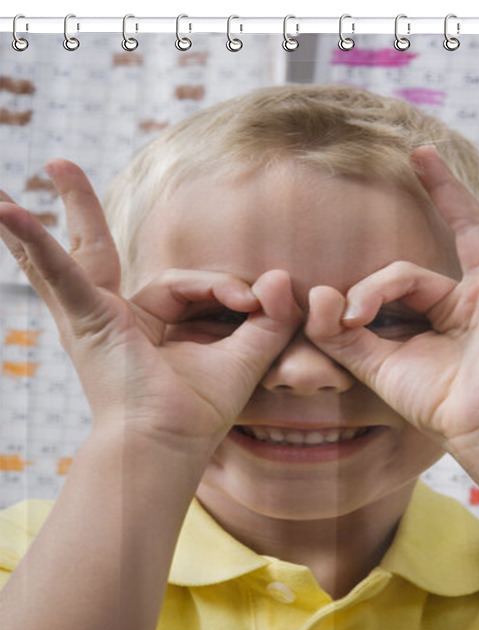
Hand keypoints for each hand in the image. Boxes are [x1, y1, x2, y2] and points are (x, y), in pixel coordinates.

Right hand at [0, 160, 301, 450]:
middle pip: (112, 252)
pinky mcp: (87, 318)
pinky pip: (62, 273)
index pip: (192, 283)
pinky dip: (36, 243)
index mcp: (153, 323)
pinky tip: (5, 208)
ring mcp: (97, 314)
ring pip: (86, 251)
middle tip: (62, 167)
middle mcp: (119, 314)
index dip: (227, 286)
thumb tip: (281, 277)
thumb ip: (270, 317)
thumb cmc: (199, 411)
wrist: (168, 445)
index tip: (254, 302)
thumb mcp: (246, 356)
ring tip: (49, 166)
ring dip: (68, 210)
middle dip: (88, 211)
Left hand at [305, 146, 478, 454]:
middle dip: (447, 191)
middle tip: (422, 153)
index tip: (347, 314)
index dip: (371, 290)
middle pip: (468, 230)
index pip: (404, 275)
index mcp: (450, 307)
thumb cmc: (438, 404)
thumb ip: (342, 333)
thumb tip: (316, 295)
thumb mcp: (377, 364)